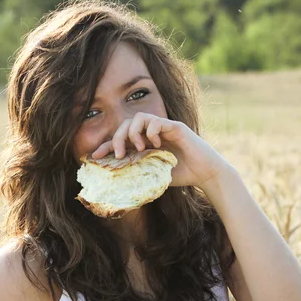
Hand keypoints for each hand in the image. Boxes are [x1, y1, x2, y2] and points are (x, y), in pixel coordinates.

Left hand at [90, 112, 232, 189]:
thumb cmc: (182, 175)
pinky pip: (157, 121)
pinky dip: (152, 131)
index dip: (106, 145)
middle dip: (116, 138)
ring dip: (133, 133)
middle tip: (117, 155)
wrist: (205, 173)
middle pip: (126, 124)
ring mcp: (164, 128)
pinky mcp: (175, 127)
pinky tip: (155, 144)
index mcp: (145, 143)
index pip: (121, 139)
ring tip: (139, 148)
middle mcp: (152, 133)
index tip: (95, 157)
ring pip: (139, 117)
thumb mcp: (155, 176)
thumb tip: (119, 184)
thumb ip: (140, 173)